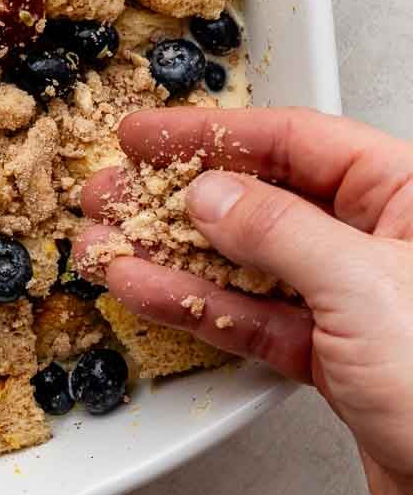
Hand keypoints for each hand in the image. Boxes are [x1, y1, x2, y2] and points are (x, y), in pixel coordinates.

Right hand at [76, 106, 412, 494]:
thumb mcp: (362, 287)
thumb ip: (278, 233)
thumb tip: (215, 195)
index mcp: (410, 198)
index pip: (297, 142)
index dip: (215, 134)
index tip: (150, 135)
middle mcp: (385, 244)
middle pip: (264, 198)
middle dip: (179, 195)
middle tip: (116, 190)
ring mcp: (358, 304)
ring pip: (248, 263)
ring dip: (172, 252)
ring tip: (111, 240)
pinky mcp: (337, 360)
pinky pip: (253, 318)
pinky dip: (197, 306)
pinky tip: (148, 289)